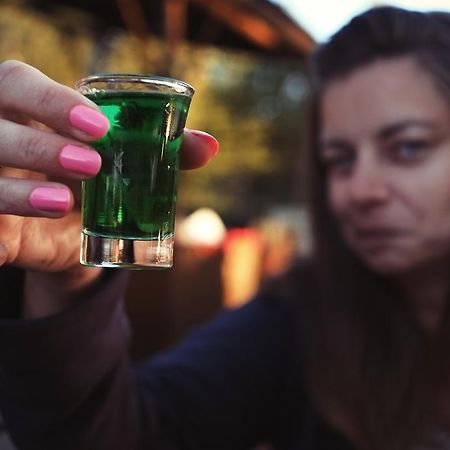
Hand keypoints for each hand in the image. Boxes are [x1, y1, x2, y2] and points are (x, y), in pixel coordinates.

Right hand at [0, 60, 218, 275]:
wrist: (75, 229)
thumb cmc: (98, 180)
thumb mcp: (125, 160)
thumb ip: (163, 149)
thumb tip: (211, 147)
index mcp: (30, 110)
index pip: (22, 84)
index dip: (51, 101)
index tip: (97, 127)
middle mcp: (2, 139)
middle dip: (40, 145)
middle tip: (92, 164)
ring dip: (20, 192)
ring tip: (64, 202)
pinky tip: (3, 246)